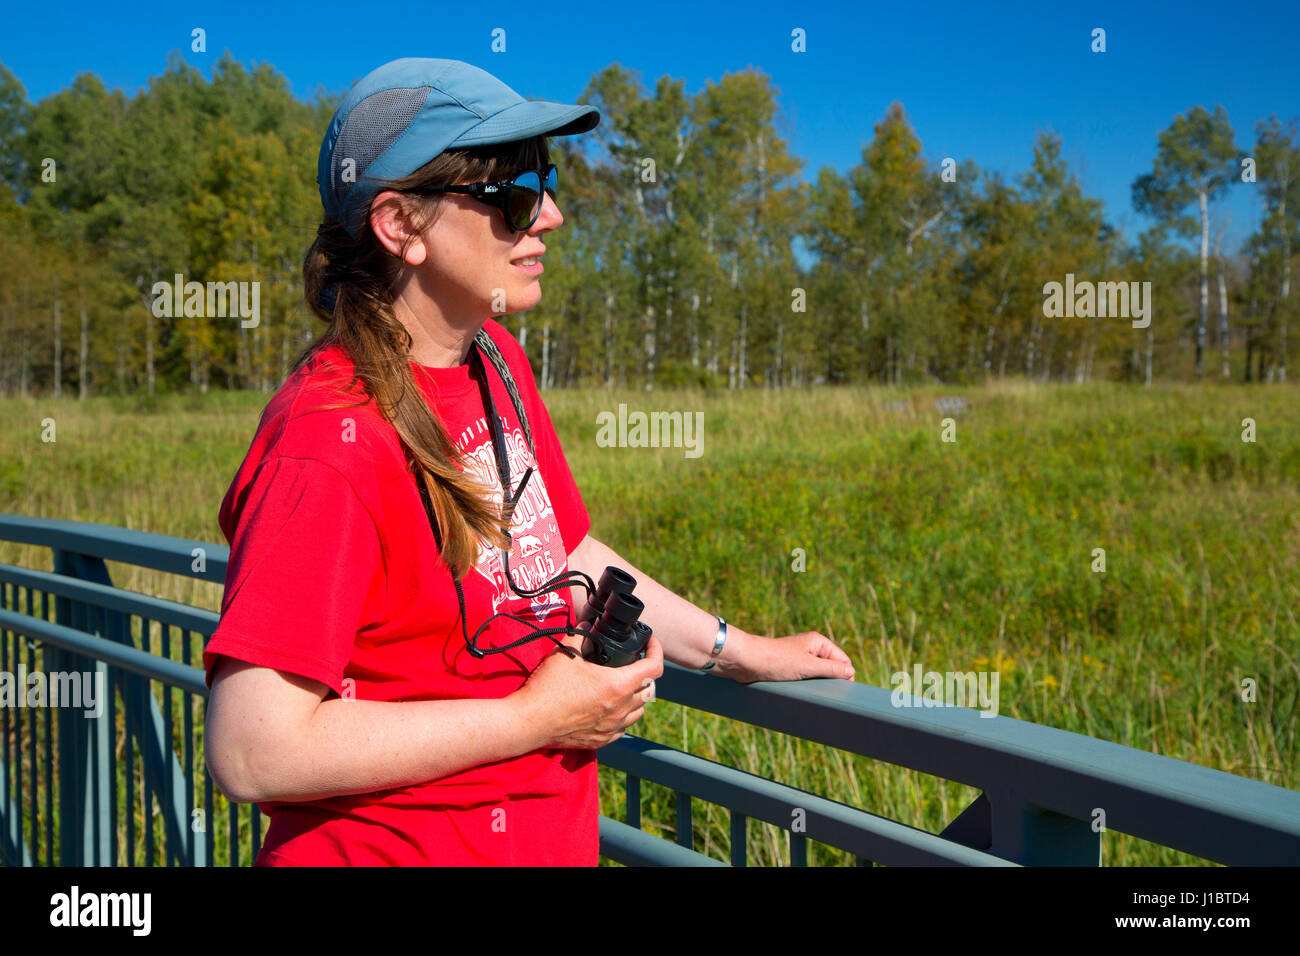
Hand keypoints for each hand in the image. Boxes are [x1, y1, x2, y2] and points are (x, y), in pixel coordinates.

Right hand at [512, 631, 664, 749]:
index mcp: (617, 685)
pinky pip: (623, 729)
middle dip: (646, 674)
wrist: (530, 722)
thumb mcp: (564, 653)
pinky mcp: (601, 740)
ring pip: (639, 711)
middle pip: (650, 690)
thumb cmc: (547, 689)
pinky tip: (611, 709)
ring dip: (636, 697)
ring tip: (624, 686)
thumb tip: (586, 624)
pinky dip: (623, 717)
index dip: (656, 650)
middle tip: (634, 663)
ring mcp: (612, 727)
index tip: (650, 643)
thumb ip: (580, 635)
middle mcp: (621, 708)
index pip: (654, 667)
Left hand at [722, 630, 854, 684]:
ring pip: (817, 674)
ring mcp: (798, 658)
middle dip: (831, 681)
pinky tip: (804, 694)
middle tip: (829, 696)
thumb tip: (851, 672)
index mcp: (818, 642)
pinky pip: (804, 678)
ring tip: (814, 695)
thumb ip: (832, 669)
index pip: (842, 659)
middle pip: (830, 667)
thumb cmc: (777, 660)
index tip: (842, 691)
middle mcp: (809, 648)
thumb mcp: (809, 666)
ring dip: (817, 684)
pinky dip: (806, 686)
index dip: (845, 675)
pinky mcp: (788, 668)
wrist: (747, 661)